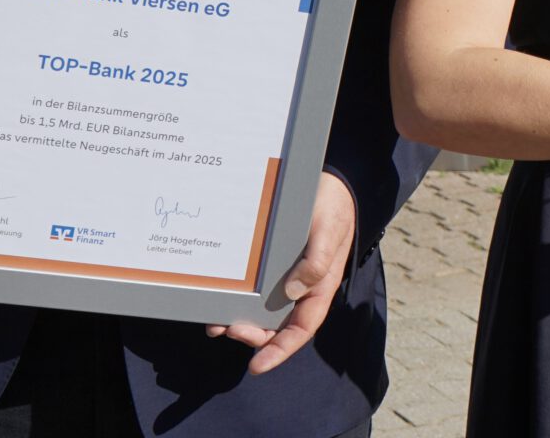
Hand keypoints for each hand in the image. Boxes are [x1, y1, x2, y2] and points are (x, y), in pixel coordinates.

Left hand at [206, 172, 353, 374]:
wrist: (329, 183)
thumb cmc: (332, 207)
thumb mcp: (329, 231)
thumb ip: (317, 261)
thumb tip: (293, 291)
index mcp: (319, 288)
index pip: (301, 329)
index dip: (279, 350)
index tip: (256, 366)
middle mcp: (300, 289)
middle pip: (276, 327)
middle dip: (252, 336)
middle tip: (228, 329)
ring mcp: (284, 278)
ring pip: (261, 313)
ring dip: (240, 322)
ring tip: (216, 323)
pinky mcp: (270, 265)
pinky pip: (253, 290)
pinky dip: (236, 300)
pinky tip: (217, 299)